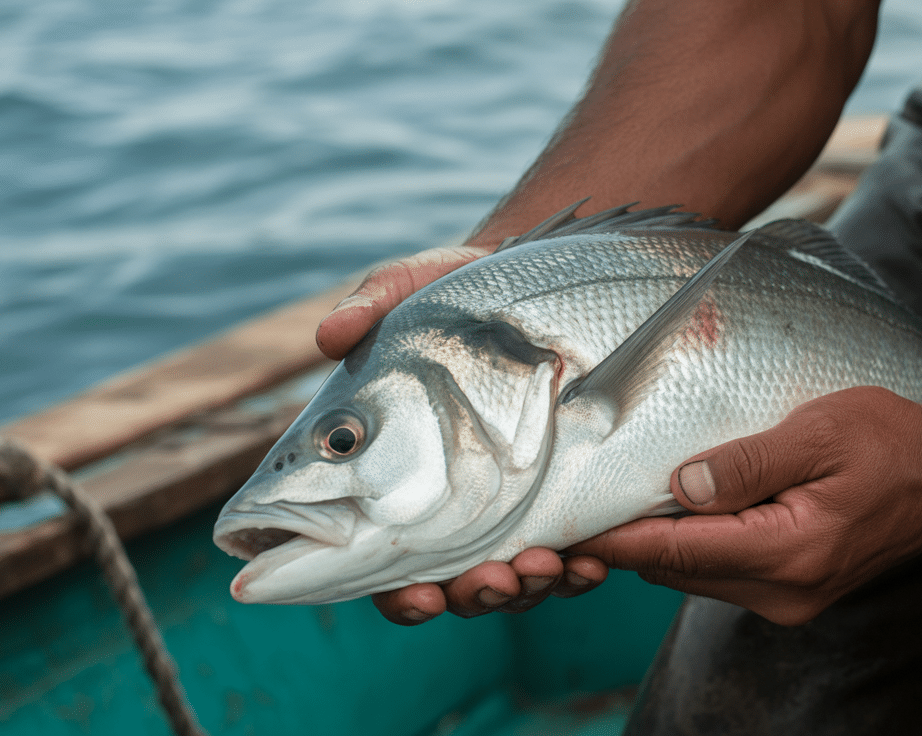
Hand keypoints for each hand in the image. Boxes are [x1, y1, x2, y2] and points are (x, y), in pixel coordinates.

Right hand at [316, 242, 612, 623]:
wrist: (541, 289)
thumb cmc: (461, 293)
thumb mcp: (417, 285)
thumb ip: (375, 303)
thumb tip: (329, 334)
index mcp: (396, 477)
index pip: (381, 563)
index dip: (398, 593)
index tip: (421, 593)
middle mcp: (447, 508)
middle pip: (451, 586)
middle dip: (475, 595)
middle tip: (498, 579)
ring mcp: (507, 510)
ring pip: (510, 580)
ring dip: (527, 587)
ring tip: (547, 567)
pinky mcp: (560, 502)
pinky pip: (566, 559)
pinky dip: (576, 573)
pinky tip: (592, 562)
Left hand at [570, 386, 921, 625]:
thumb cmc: (891, 442)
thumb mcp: (818, 433)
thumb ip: (746, 462)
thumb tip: (679, 484)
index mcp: (789, 553)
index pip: (678, 550)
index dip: (617, 536)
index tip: (566, 527)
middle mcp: (784, 592)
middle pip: (679, 569)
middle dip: (628, 540)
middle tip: (579, 505)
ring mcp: (790, 598)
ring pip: (697, 575)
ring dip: (660, 543)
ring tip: (618, 501)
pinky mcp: (794, 591)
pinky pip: (724, 572)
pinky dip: (693, 546)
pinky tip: (679, 513)